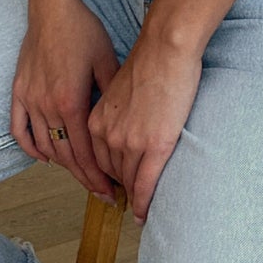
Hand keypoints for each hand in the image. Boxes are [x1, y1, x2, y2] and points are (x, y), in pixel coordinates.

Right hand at [12, 0, 121, 202]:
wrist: (53, 8)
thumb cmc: (83, 31)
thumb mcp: (107, 61)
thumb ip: (112, 96)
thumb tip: (123, 125)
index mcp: (72, 102)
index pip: (85, 153)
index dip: (98, 176)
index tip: (111, 192)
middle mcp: (48, 106)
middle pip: (66, 156)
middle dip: (84, 178)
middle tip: (101, 192)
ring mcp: (30, 100)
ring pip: (45, 146)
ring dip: (62, 166)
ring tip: (79, 176)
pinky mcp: (19, 92)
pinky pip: (20, 129)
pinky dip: (31, 147)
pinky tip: (44, 157)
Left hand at [88, 34, 202, 224]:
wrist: (165, 49)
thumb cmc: (148, 61)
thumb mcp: (118, 89)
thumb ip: (116, 111)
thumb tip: (124, 123)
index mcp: (96, 120)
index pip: (98, 158)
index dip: (108, 175)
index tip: (113, 186)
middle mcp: (107, 134)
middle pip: (113, 172)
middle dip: (122, 186)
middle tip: (130, 198)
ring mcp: (130, 142)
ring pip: (129, 180)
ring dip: (134, 196)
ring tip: (141, 207)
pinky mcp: (154, 146)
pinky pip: (145, 183)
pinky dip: (143, 202)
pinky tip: (143, 213)